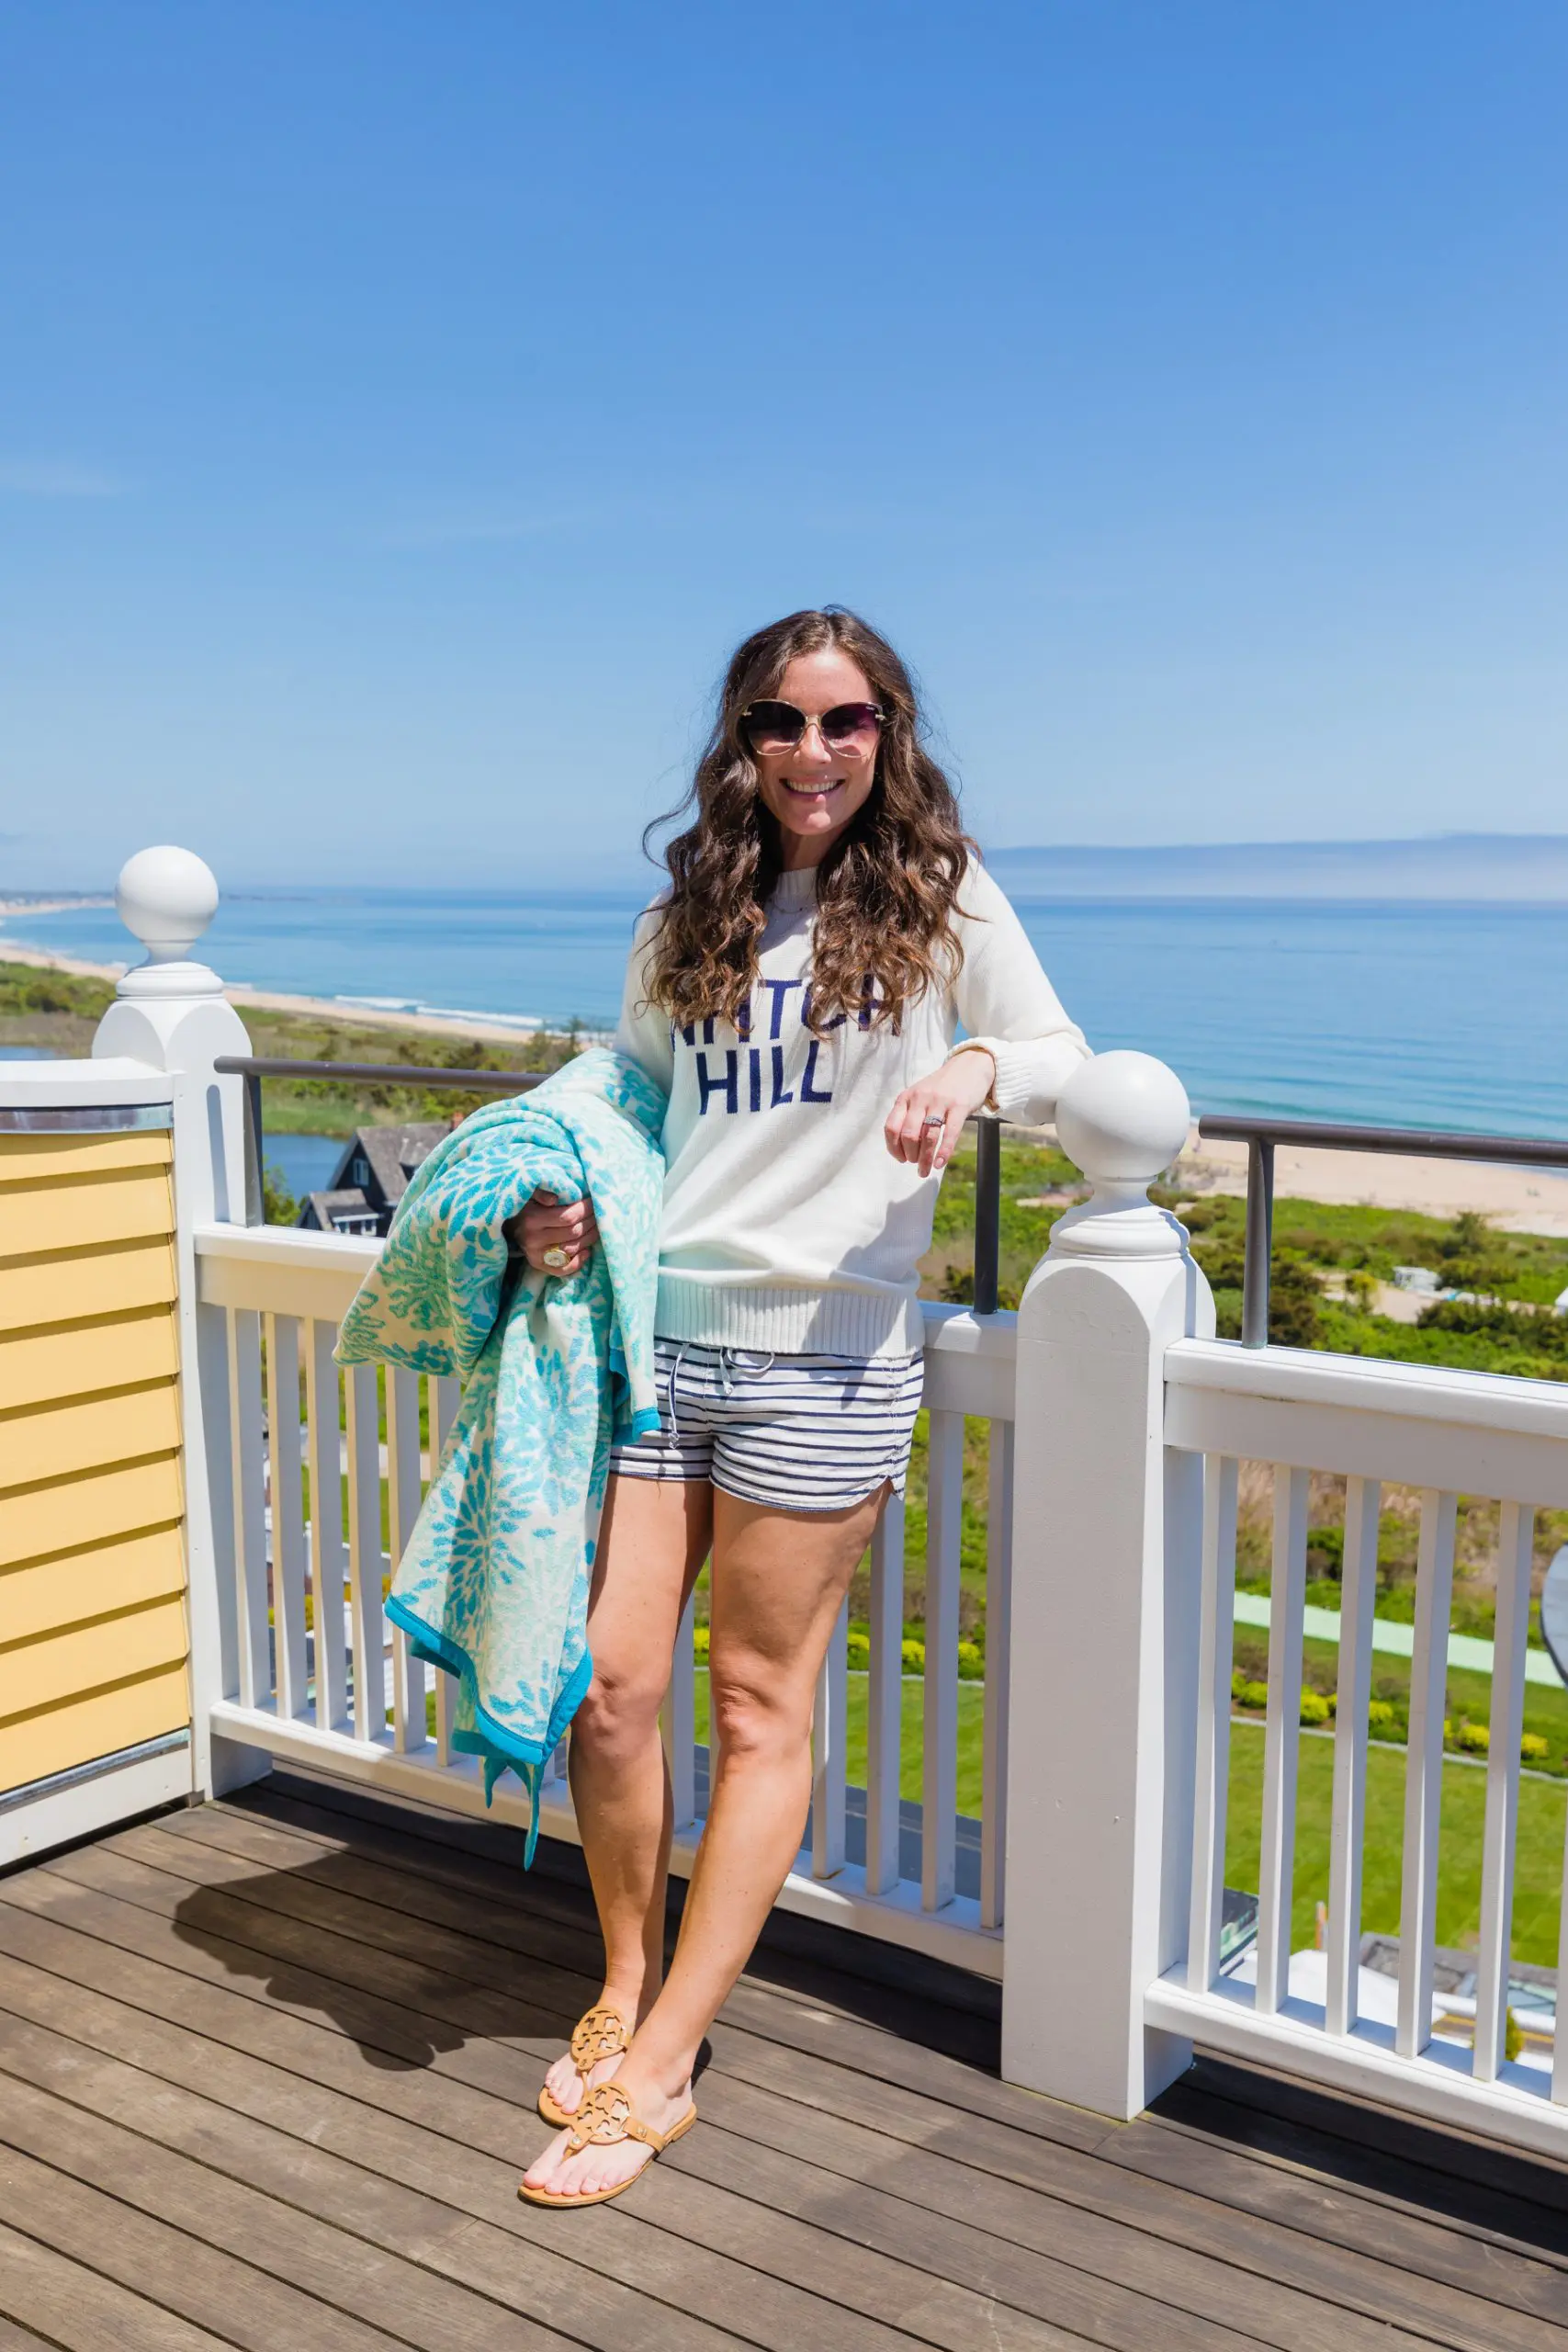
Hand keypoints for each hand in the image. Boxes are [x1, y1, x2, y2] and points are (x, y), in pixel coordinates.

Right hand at [508, 1187, 599, 1275]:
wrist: (508, 1223)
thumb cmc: (525, 1203)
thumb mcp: (530, 1192)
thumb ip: (541, 1191)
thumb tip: (554, 1199)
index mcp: (532, 1219)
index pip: (568, 1216)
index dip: (586, 1209)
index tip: (594, 1200)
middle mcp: (533, 1239)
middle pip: (573, 1232)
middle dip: (591, 1221)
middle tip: (599, 1213)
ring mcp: (536, 1254)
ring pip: (572, 1249)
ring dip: (590, 1238)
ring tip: (597, 1227)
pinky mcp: (538, 1264)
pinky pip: (562, 1269)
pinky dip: (578, 1262)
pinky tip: (587, 1251)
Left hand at [885, 1050, 995, 1176]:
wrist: (970, 1066)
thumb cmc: (942, 1088)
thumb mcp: (919, 1096)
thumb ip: (909, 1115)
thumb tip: (901, 1147)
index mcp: (906, 1098)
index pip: (891, 1127)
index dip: (893, 1148)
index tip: (901, 1159)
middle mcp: (919, 1098)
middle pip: (908, 1135)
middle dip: (910, 1155)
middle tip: (916, 1164)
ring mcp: (939, 1101)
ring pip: (928, 1137)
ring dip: (925, 1158)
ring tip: (925, 1171)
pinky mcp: (959, 1106)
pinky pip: (949, 1133)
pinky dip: (943, 1151)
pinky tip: (940, 1163)